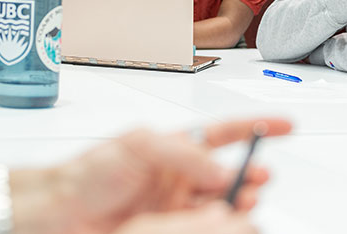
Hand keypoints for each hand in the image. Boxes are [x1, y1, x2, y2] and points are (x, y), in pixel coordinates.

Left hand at [48, 118, 291, 233]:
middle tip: (259, 179)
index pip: (224, 133)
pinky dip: (218, 225)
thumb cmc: (89, 173)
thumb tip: (217, 166)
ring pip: (221, 206)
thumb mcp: (137, 145)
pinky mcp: (169, 232)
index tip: (285, 124)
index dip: (256, 128)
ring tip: (244, 204)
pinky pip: (204, 228)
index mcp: (175, 149)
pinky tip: (223, 222)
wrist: (61, 213)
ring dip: (237, 204)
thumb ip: (181, 152)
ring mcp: (177, 208)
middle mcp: (180, 177)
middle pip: (228, 175)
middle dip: (250, 176)